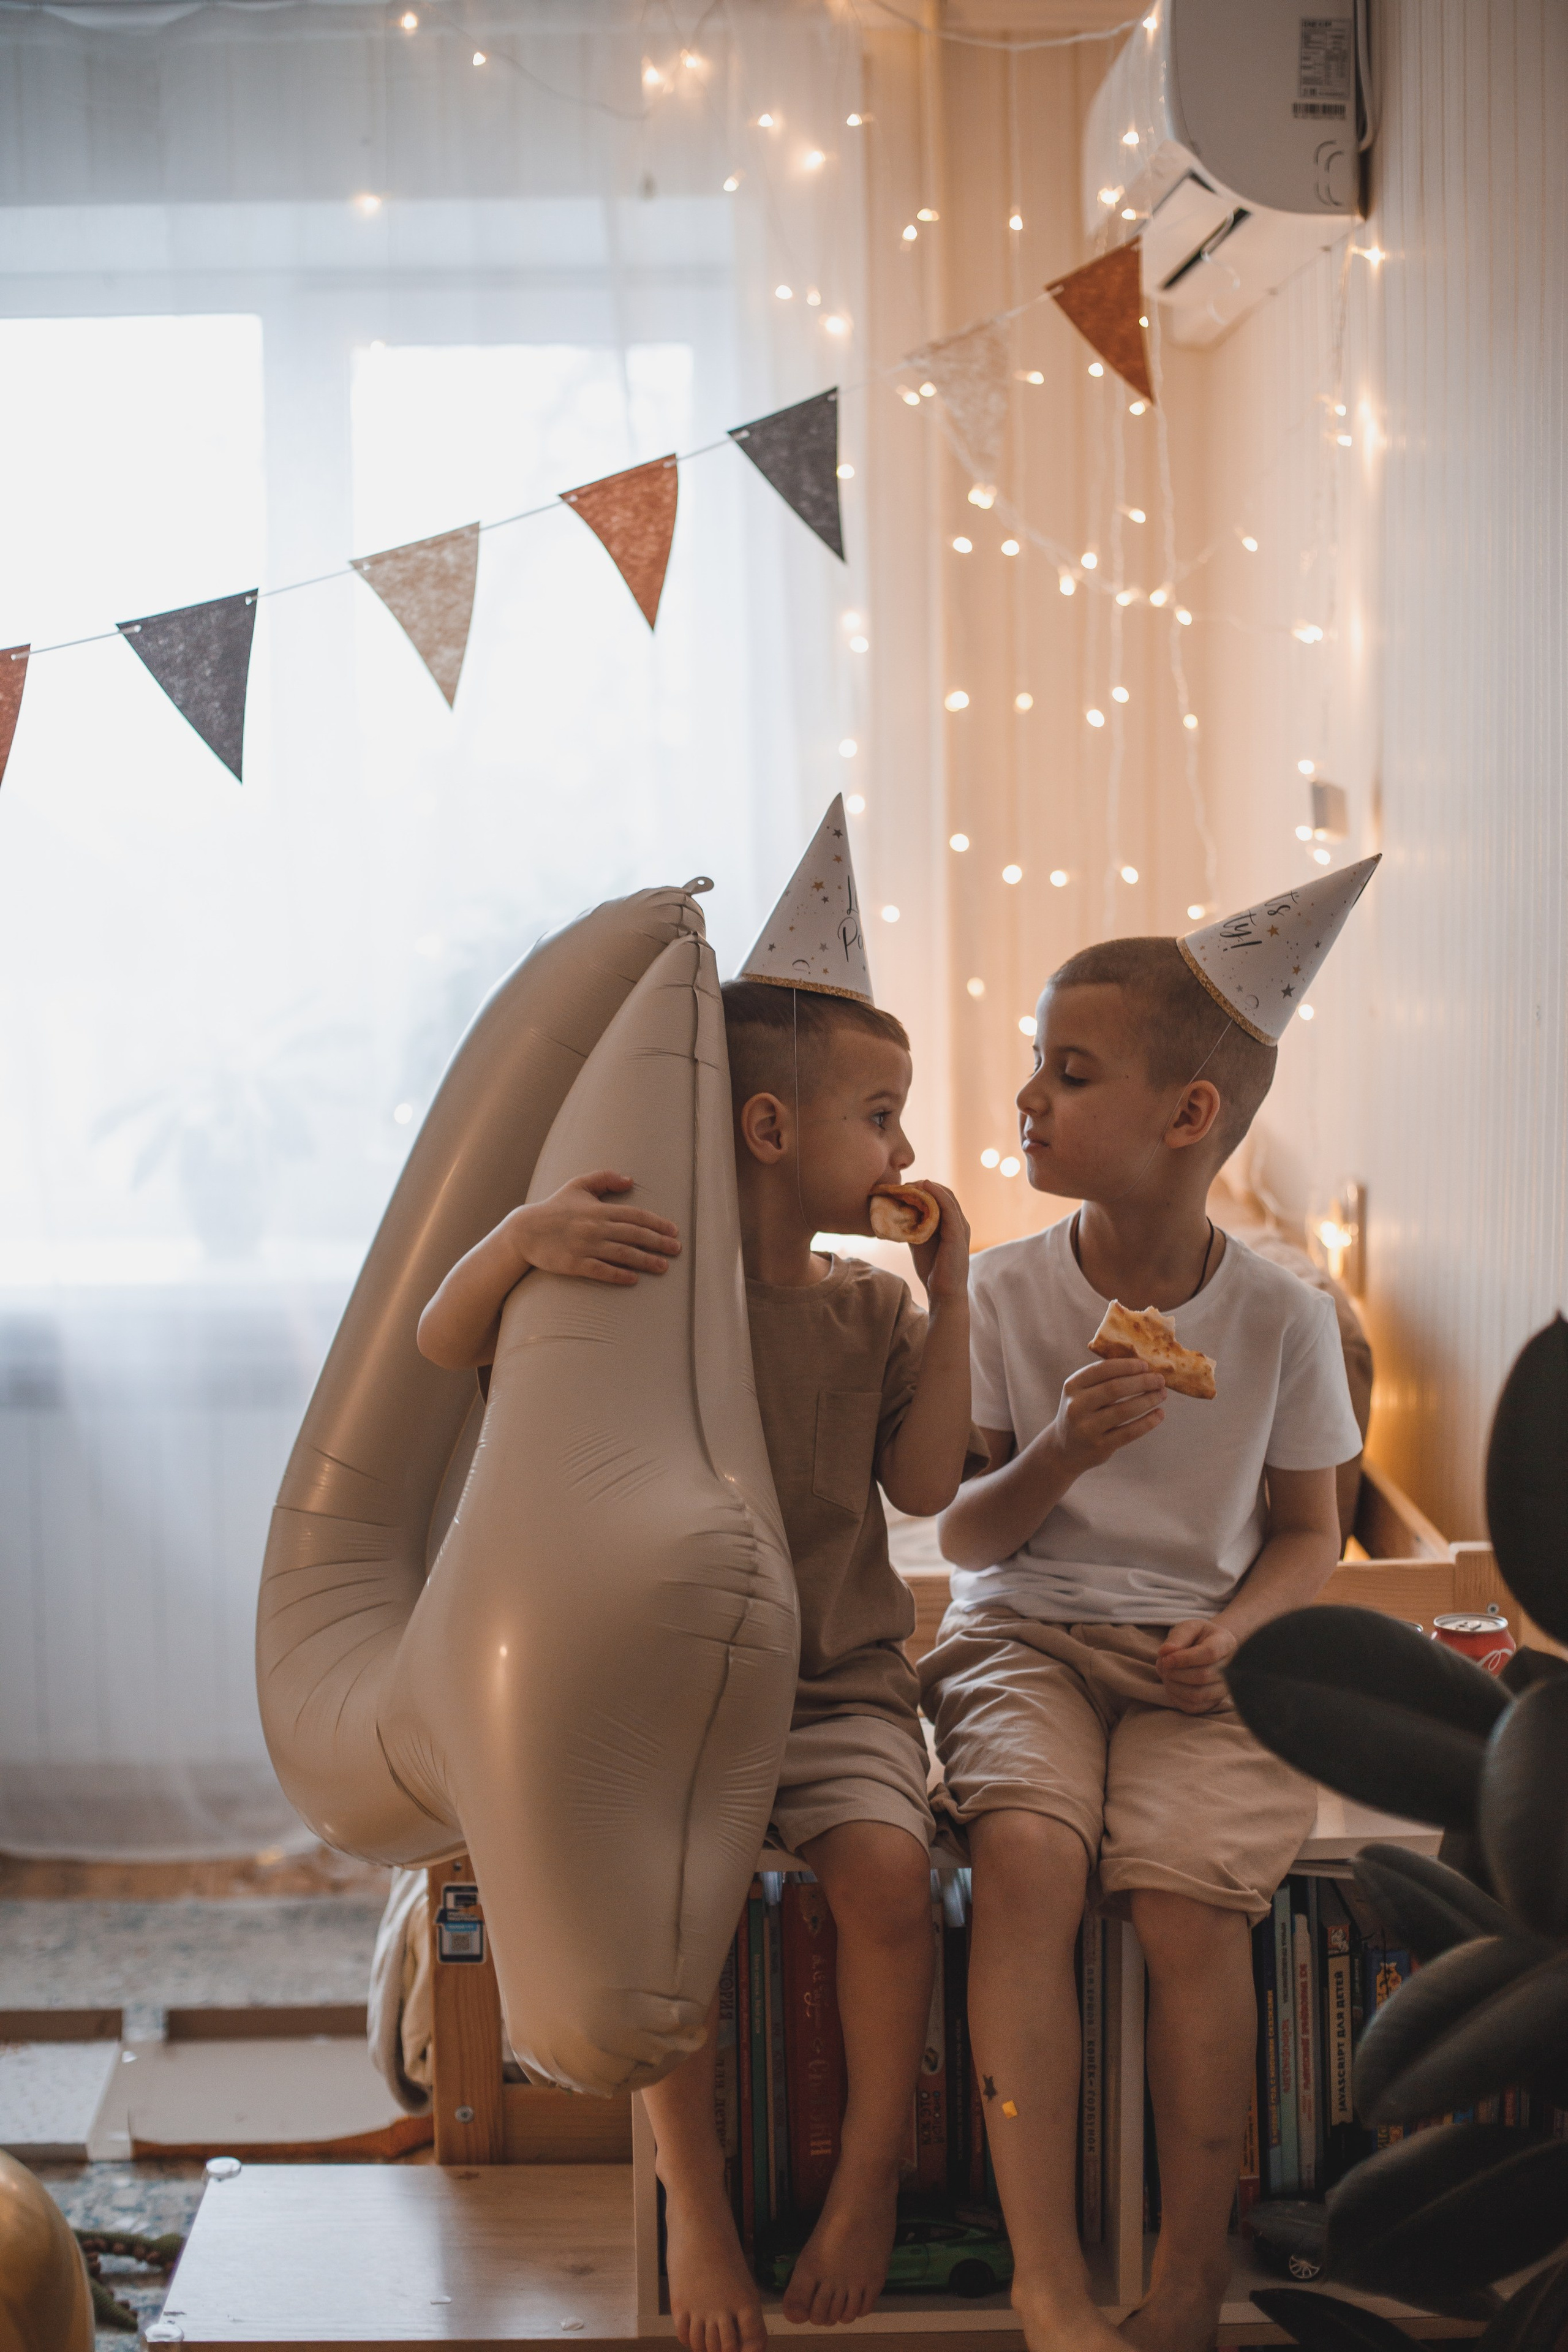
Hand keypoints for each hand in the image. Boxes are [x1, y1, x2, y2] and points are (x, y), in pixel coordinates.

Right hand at [511, 1171, 680, 1286]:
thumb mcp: (577, 1185)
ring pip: (622, 1254)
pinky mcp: (574, 1264)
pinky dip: (618, 1274)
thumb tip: (631, 1180)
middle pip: (634, 1235)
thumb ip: (604, 1178)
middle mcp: (595, 1227)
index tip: (674, 1231)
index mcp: (598, 1209)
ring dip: (645, 1260)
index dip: (657, 1223)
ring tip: (663, 1267)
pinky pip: (601, 1270)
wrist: (524, 1231)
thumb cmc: (554, 1208)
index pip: (635, 1215)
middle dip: (659, 1242)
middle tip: (677, 1250)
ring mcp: (585, 1246)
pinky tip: (633, 1279)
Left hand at [909, 1181, 970, 1303]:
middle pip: (944, 1194)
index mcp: (952, 1224)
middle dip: (924, 1186)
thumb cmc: (932, 1269)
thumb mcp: (920, 1242)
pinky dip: (937, 1194)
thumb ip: (914, 1226)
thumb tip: (898, 1212)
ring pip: (947, 1197)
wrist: (943, 1293)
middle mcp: (959, 1222)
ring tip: (909, 1185)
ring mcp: (961, 1226)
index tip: (904, 1188)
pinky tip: (925, 1187)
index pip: (941, 1198)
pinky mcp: (958, 1233)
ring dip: (928, 1188)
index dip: (924, 1190)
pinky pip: (949, 1207)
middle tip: (904, 1185)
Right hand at [1049, 1355, 1164, 1475]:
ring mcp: (1087, 1428)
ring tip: (1162, 1394)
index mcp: (1072, 1386)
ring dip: (1148, 1400)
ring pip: (1125, 1410)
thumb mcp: (1082, 1393)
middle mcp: (1077, 1406)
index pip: (1102, 1370)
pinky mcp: (1100, 1447)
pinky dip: (1148, 1422)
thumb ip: (1103, 1380)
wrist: (1064, 1450)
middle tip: (1160, 1380)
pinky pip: (1129, 1432)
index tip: (1146, 1365)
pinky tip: (1159, 1414)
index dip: (1127, 1366)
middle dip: (1142, 1382)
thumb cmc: (1082, 1413)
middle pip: (1115, 1388)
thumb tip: (1143, 1368)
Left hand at [1155, 1617, 1238, 1714]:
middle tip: (1162, 1664)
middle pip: (1203, 1676)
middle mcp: (1231, 1668)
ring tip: (1165, 1674)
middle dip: (1176, 1672)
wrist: (1209, 1649)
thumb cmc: (1197, 1637)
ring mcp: (1224, 1688)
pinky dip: (1177, 1698)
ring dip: (1174, 1686)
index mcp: (1226, 1643)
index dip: (1185, 1658)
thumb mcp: (1188, 1628)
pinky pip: (1194, 1707)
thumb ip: (1177, 1637)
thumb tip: (1165, 1652)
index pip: (1209, 1653)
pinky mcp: (1214, 1701)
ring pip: (1198, 1695)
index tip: (1165, 1659)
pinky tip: (1171, 1685)